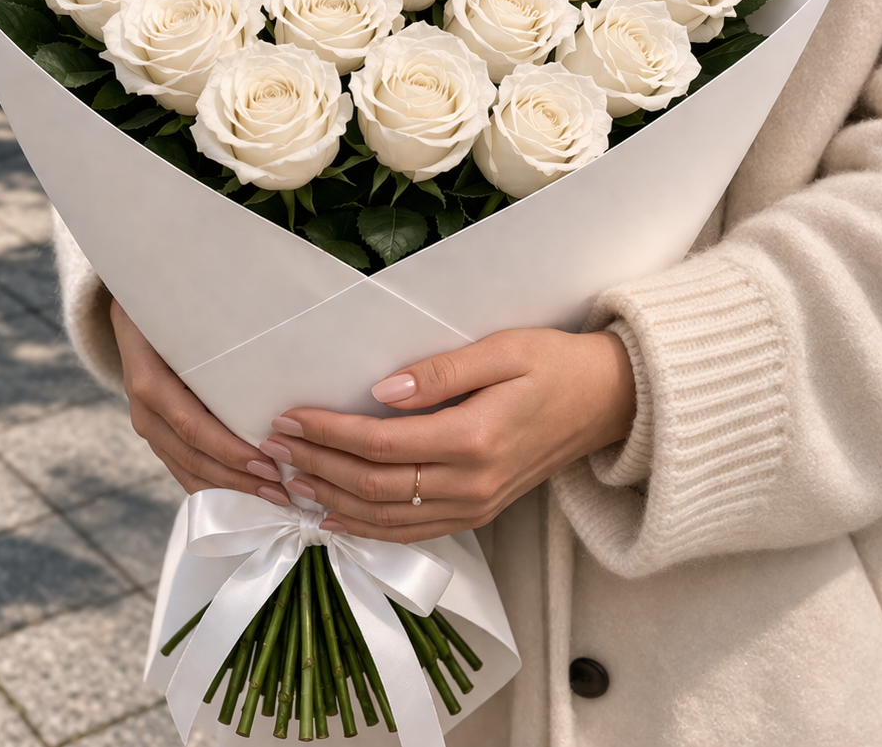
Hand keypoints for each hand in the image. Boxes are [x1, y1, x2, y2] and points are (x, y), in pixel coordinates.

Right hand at [110, 298, 292, 501]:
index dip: (229, 449)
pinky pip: (183, 468)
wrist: (130, 311)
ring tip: (271, 497)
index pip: (192, 426)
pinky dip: (214, 485)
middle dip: (238, 478)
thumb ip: (217, 334)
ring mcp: (148, 425)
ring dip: (230, 488)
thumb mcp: (183, 316)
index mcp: (150, 381)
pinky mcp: (157, 433)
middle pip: (193, 456)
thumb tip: (274, 340)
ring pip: (188, 470)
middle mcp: (145, 409)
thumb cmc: (168, 310)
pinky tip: (244, 495)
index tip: (267, 463)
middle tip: (281, 491)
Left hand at [256, 328, 635, 542]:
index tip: (290, 417)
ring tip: (288, 481)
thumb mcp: (503, 350)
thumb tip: (381, 392)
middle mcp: (472, 484)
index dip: (329, 433)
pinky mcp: (478, 513)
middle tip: (273, 448)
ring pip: (387, 518)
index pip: (381, 445)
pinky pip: (412, 531)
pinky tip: (334, 518)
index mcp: (475, 439)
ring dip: (332, 502)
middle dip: (317, 467)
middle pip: (374, 487)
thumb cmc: (555, 364)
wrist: (608, 403)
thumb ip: (440, 373)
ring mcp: (476, 506)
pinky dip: (366, 528)